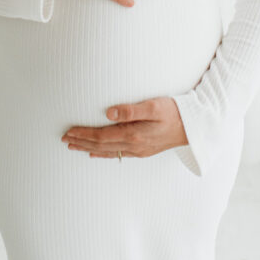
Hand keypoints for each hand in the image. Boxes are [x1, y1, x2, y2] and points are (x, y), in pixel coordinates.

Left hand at [61, 97, 187, 158]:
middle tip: (64, 139)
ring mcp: (139, 150)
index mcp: (134, 134)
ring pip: (108, 151)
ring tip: (74, 146)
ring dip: (89, 148)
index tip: (68, 131)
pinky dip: (104, 154)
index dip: (83, 134)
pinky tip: (97, 153)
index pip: (101, 136)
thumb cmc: (175, 112)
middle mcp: (134, 145)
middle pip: (101, 145)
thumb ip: (131, 109)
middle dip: (81, 141)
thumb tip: (108, 113)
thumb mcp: (154, 106)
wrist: (195, 127)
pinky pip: (119, 154)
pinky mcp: (144, 150)